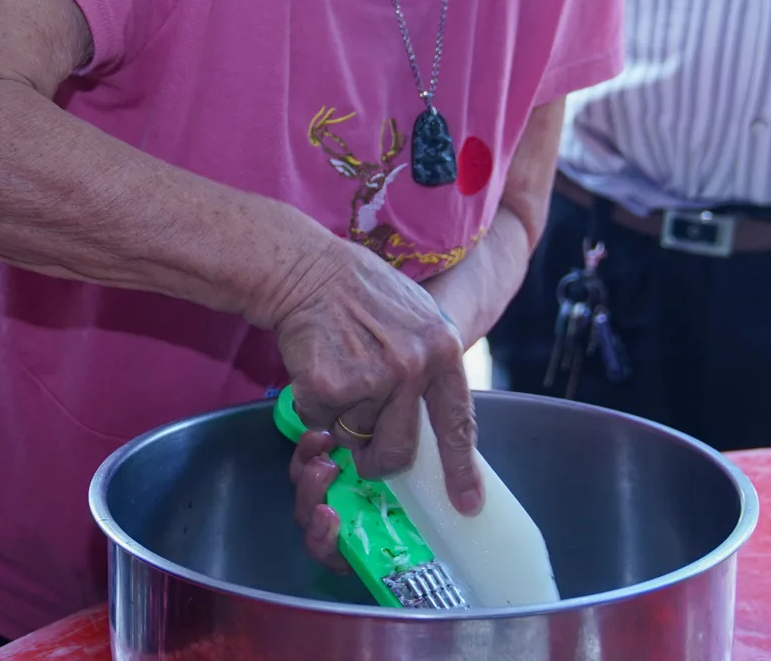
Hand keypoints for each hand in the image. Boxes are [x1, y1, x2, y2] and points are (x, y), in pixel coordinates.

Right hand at [270, 237, 481, 563]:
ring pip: (355, 434)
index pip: (458, 423)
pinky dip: (312, 405)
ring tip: (336, 370)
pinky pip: (321, 421)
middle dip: (378, 459)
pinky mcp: (331, 385)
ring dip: (340, 416)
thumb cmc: (356, 289)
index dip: (461, 469)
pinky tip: (314, 367)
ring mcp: (372, 377)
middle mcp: (413, 367)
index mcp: (442, 348)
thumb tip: (433, 416)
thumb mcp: (415, 316)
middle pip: (399, 448)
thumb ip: (429, 362)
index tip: (466, 503)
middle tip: (363, 452)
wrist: (304, 267)